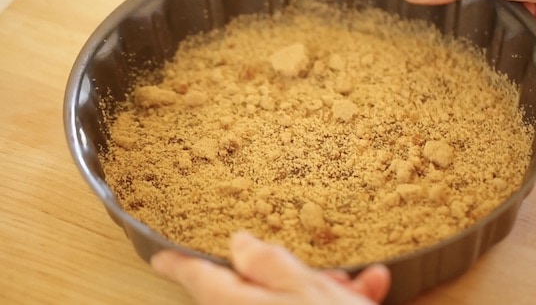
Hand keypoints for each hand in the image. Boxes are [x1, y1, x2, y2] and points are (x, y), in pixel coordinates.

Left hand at [151, 231, 390, 304]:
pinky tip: (367, 294)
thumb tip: (239, 243)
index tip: (160, 257)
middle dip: (292, 275)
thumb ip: (269, 263)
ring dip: (321, 291)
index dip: (179, 264)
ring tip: (358, 288)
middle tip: (330, 272)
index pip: (200, 279)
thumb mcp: (306, 290)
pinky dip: (327, 303)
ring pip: (287, 302)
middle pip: (252, 291)